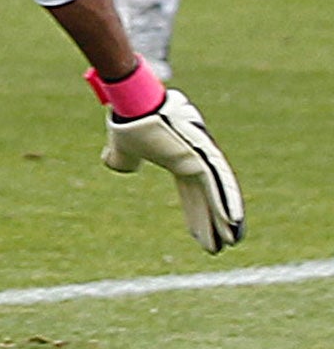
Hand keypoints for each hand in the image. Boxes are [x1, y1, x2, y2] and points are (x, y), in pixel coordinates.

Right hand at [102, 88, 245, 252]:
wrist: (132, 100)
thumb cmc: (127, 119)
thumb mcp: (121, 148)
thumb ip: (121, 159)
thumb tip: (113, 164)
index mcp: (179, 159)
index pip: (192, 194)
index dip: (196, 217)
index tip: (200, 239)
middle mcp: (195, 159)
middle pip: (207, 198)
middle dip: (213, 224)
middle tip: (221, 248)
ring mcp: (201, 156)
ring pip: (217, 193)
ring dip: (226, 219)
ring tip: (233, 242)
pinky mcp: (202, 153)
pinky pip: (218, 183)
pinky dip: (227, 203)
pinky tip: (235, 222)